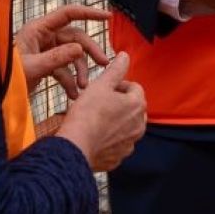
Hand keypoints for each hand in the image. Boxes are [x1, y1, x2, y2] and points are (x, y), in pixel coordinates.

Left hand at [15, 3, 110, 97]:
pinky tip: (74, 95)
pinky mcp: (45, 65)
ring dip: (80, 71)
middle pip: (75, 38)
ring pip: (72, 56)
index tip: (107, 16)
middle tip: (104, 64)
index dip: (89, 13)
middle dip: (89, 52)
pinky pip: (64, 70)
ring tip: (83, 88)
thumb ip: (56, 58)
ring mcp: (45, 51)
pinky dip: (70, 82)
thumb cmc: (6, 78)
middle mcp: (43, 37)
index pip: (68, 13)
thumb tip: (80, 50)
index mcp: (38, 29)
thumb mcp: (31, 68)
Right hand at [56, 52, 145, 172]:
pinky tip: (95, 136)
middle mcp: (139, 125)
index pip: (134, 87)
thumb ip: (115, 69)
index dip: (118, 85)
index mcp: (137, 104)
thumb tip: (125, 56)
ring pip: (126, 126)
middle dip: (119, 103)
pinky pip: (117, 144)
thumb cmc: (87, 115)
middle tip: (99, 103)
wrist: (75, 146)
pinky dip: (110, 139)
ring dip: (115, 121)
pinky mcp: (119, 157)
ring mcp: (130, 143)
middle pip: (132, 108)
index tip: (104, 89)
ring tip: (96, 119)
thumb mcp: (100, 85)